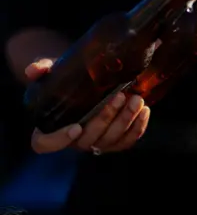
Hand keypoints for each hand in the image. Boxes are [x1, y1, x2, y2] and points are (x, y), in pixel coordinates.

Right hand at [26, 58, 150, 153]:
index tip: (76, 126)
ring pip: (111, 139)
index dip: (59, 140)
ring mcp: (96, 143)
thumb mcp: (54, 72)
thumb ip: (42, 70)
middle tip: (120, 96)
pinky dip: (138, 128)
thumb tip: (33, 70)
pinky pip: (127, 141)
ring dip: (126, 120)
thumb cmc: (68, 80)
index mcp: (50, 128)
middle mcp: (73, 140)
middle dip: (106, 118)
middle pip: (89, 138)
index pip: (46, 144)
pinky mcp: (115, 142)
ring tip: (137, 99)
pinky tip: (145, 111)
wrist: (90, 81)